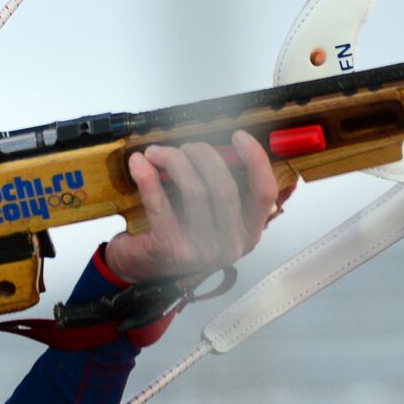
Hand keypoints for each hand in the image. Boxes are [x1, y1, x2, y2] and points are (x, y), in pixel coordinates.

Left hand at [104, 130, 287, 284]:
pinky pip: (161, 205)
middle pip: (225, 186)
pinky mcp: (171, 249)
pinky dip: (147, 178)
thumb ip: (218, 187)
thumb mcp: (208, 215)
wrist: (139, 267)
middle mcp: (230, 245)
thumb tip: (215, 146)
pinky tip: (139, 163)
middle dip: (202, 155)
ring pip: (194, 191)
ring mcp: (202, 250)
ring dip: (173, 161)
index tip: (239, 136)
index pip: (264, 192)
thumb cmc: (175, 235)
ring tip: (156, 152)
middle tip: (184, 146)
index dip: (255, 160)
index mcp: (247, 232)